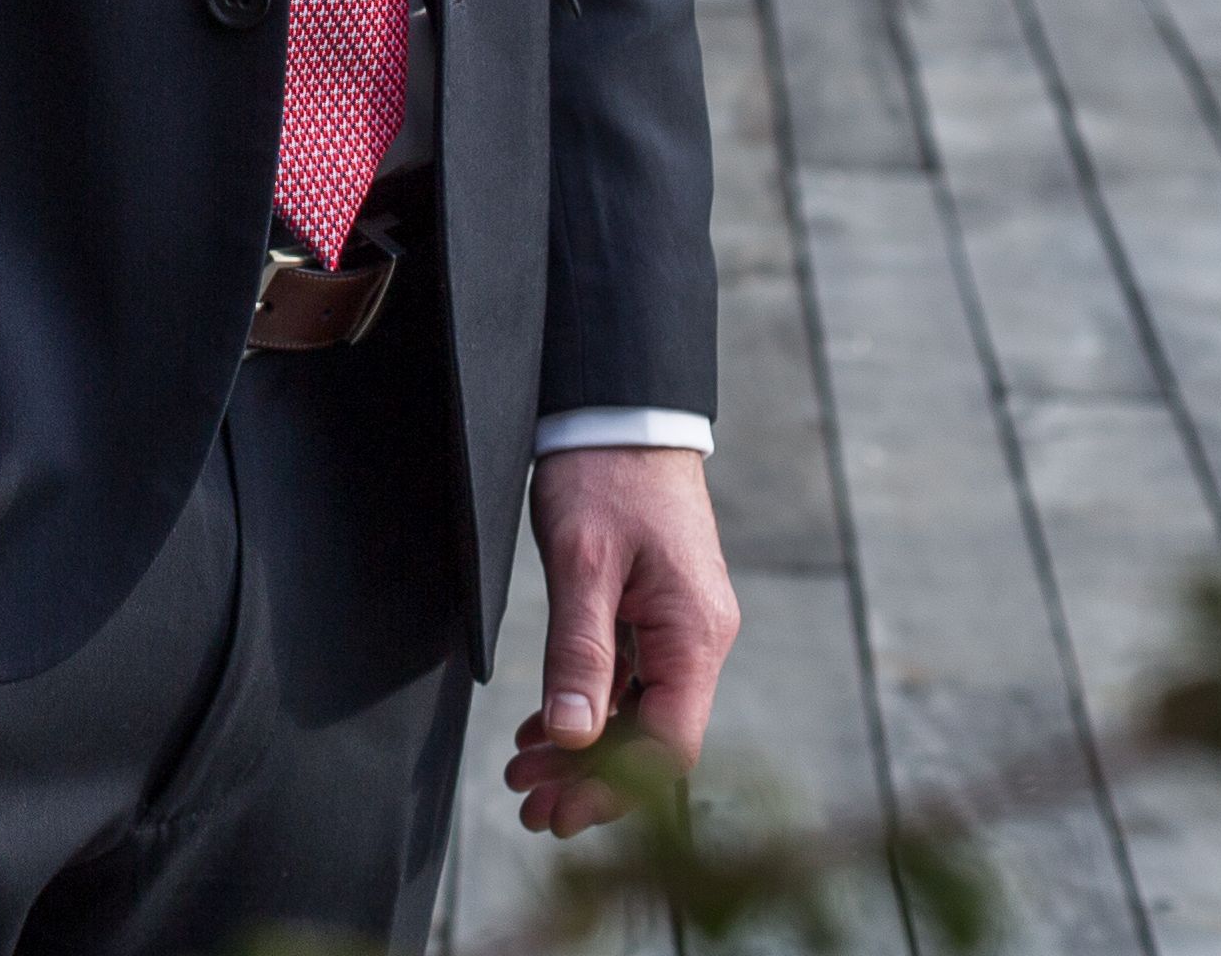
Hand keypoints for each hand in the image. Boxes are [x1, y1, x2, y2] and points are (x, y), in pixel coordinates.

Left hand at [506, 445, 738, 833]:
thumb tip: (574, 736)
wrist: (622, 408)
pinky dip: (587, 708)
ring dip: (583, 749)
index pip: (667, 742)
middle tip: (527, 808)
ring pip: (636, 711)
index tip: (558, 811)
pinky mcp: (656, 610)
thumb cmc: (604, 473)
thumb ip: (581, 651)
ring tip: (523, 777)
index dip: (613, 786)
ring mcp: (679, 626)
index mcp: (694, 634)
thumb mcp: (582, 562)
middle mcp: (697, 639)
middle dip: (590, 779)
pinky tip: (542, 730)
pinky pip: (628, 678)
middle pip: (652, 737)